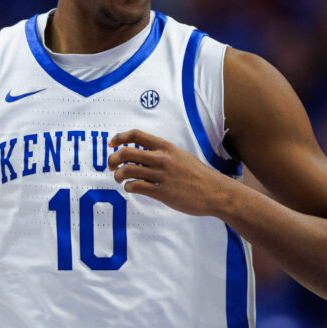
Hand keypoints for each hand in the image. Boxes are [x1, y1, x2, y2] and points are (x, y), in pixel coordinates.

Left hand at [107, 129, 232, 216]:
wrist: (215, 192)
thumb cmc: (197, 175)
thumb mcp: (180, 156)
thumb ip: (162, 154)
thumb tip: (141, 155)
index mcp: (166, 147)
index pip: (136, 135)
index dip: (120, 137)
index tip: (111, 143)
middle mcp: (162, 159)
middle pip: (126, 152)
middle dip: (113, 159)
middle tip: (111, 166)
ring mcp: (162, 175)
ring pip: (127, 170)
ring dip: (118, 175)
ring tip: (120, 179)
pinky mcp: (162, 193)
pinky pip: (136, 187)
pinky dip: (128, 187)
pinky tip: (131, 188)